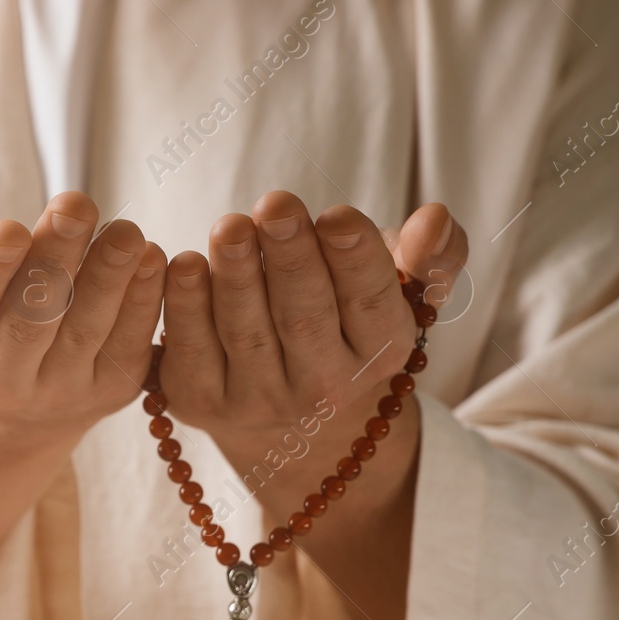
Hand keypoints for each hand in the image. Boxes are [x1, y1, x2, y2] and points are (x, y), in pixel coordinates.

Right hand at [0, 191, 166, 451]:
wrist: (7, 385)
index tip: (9, 230)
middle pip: (29, 320)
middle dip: (56, 259)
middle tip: (75, 205)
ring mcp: (58, 392)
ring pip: (85, 332)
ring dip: (109, 278)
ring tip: (124, 231)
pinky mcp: (108, 390)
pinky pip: (129, 344)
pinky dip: (143, 301)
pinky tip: (151, 258)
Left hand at [159, 190, 468, 467]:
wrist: (285, 416)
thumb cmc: (342, 322)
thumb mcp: (396, 292)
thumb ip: (427, 258)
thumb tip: (436, 217)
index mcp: (378, 353)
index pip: (371, 305)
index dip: (355, 259)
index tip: (337, 214)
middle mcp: (320, 388)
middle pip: (304, 318)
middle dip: (290, 258)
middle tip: (274, 204)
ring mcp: (256, 400)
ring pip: (246, 335)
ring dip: (235, 278)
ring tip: (229, 227)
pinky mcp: (198, 401)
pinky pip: (191, 351)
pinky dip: (184, 308)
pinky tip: (182, 264)